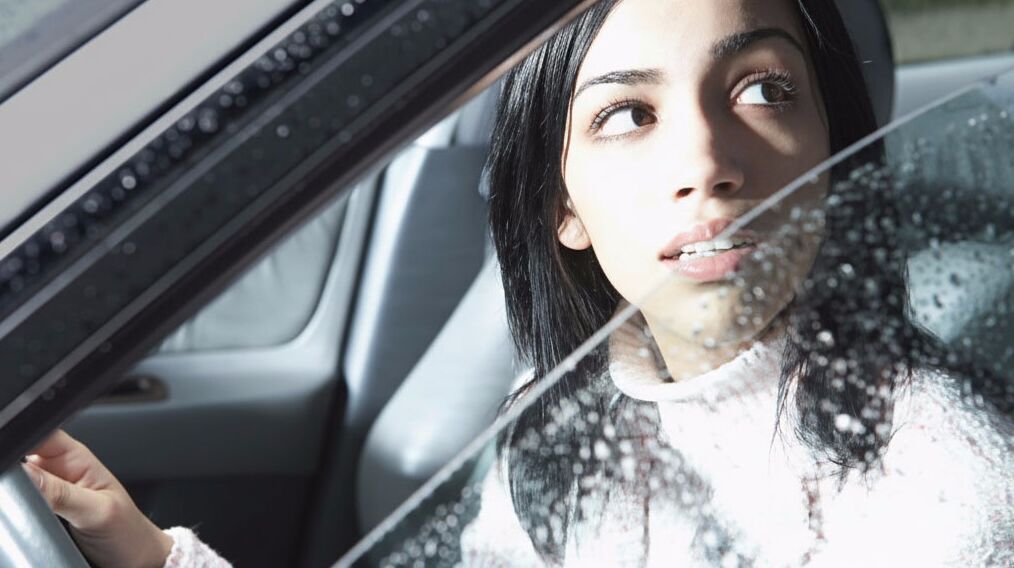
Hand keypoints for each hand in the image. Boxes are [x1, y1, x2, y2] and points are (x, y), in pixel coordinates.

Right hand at [21, 429, 173, 567]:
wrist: (132, 559)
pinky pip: (22, 504)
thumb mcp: (96, 511)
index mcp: (77, 457)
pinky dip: (21, 508)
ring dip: (19, 492)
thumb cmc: (127, 530)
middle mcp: (59, 471)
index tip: (16, 461)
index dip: (25, 439)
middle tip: (30, 493)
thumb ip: (62, 493)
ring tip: (40, 508)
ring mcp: (49, 492)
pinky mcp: (41, 512)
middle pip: (23, 456)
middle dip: (16, 471)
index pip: (43, 434)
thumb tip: (27, 473)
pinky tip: (32, 515)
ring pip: (18, 482)